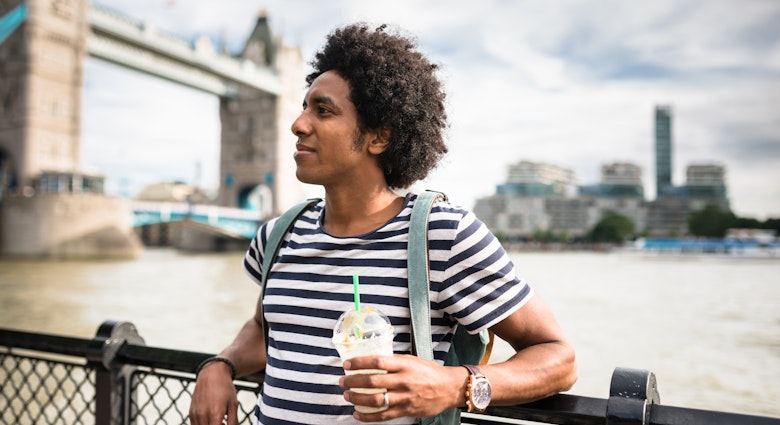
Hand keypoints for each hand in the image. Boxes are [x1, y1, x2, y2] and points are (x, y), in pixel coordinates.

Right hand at [188, 362, 239, 424]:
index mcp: (215, 413)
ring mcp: (195, 414)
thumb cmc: (225, 388)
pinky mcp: (191, 412)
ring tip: (217, 421)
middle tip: (223, 422)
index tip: (225, 424)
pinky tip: (210, 419)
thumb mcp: (233, 404)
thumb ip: (233, 421)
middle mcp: (203, 415)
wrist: (212, 374)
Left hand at [338, 354, 466, 421]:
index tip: (347, 363)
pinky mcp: (406, 411)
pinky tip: (357, 413)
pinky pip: (383, 416)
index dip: (359, 362)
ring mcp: (404, 397)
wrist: (450, 388)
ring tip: (347, 395)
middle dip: (353, 381)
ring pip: (376, 400)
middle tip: (342, 381)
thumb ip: (394, 361)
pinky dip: (368, 416)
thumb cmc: (430, 371)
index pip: (377, 362)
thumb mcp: (413, 360)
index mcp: (404, 365)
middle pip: (373, 381)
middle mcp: (403, 381)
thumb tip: (373, 361)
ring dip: (357, 398)